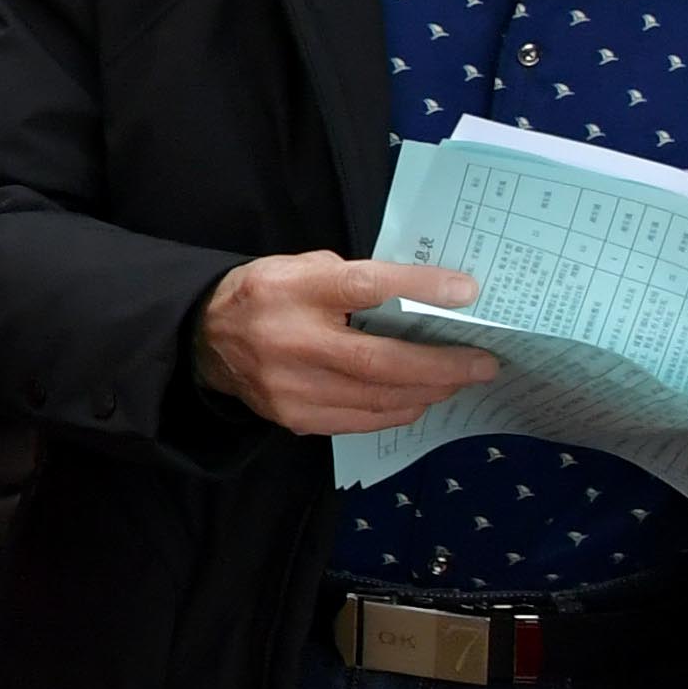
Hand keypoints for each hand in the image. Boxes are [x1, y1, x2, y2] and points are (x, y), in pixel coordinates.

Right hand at [195, 255, 496, 437]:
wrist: (204, 340)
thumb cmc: (267, 295)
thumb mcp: (304, 268)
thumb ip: (355, 281)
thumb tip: (423, 300)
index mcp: (293, 290)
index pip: (363, 287)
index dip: (418, 289)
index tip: (466, 292)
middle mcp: (290, 341)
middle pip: (380, 361)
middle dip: (442, 366)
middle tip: (484, 364)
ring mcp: (291, 388)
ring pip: (378, 399)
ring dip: (428, 391)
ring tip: (459, 381)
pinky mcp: (294, 418)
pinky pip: (362, 420)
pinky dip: (399, 409)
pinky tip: (420, 397)